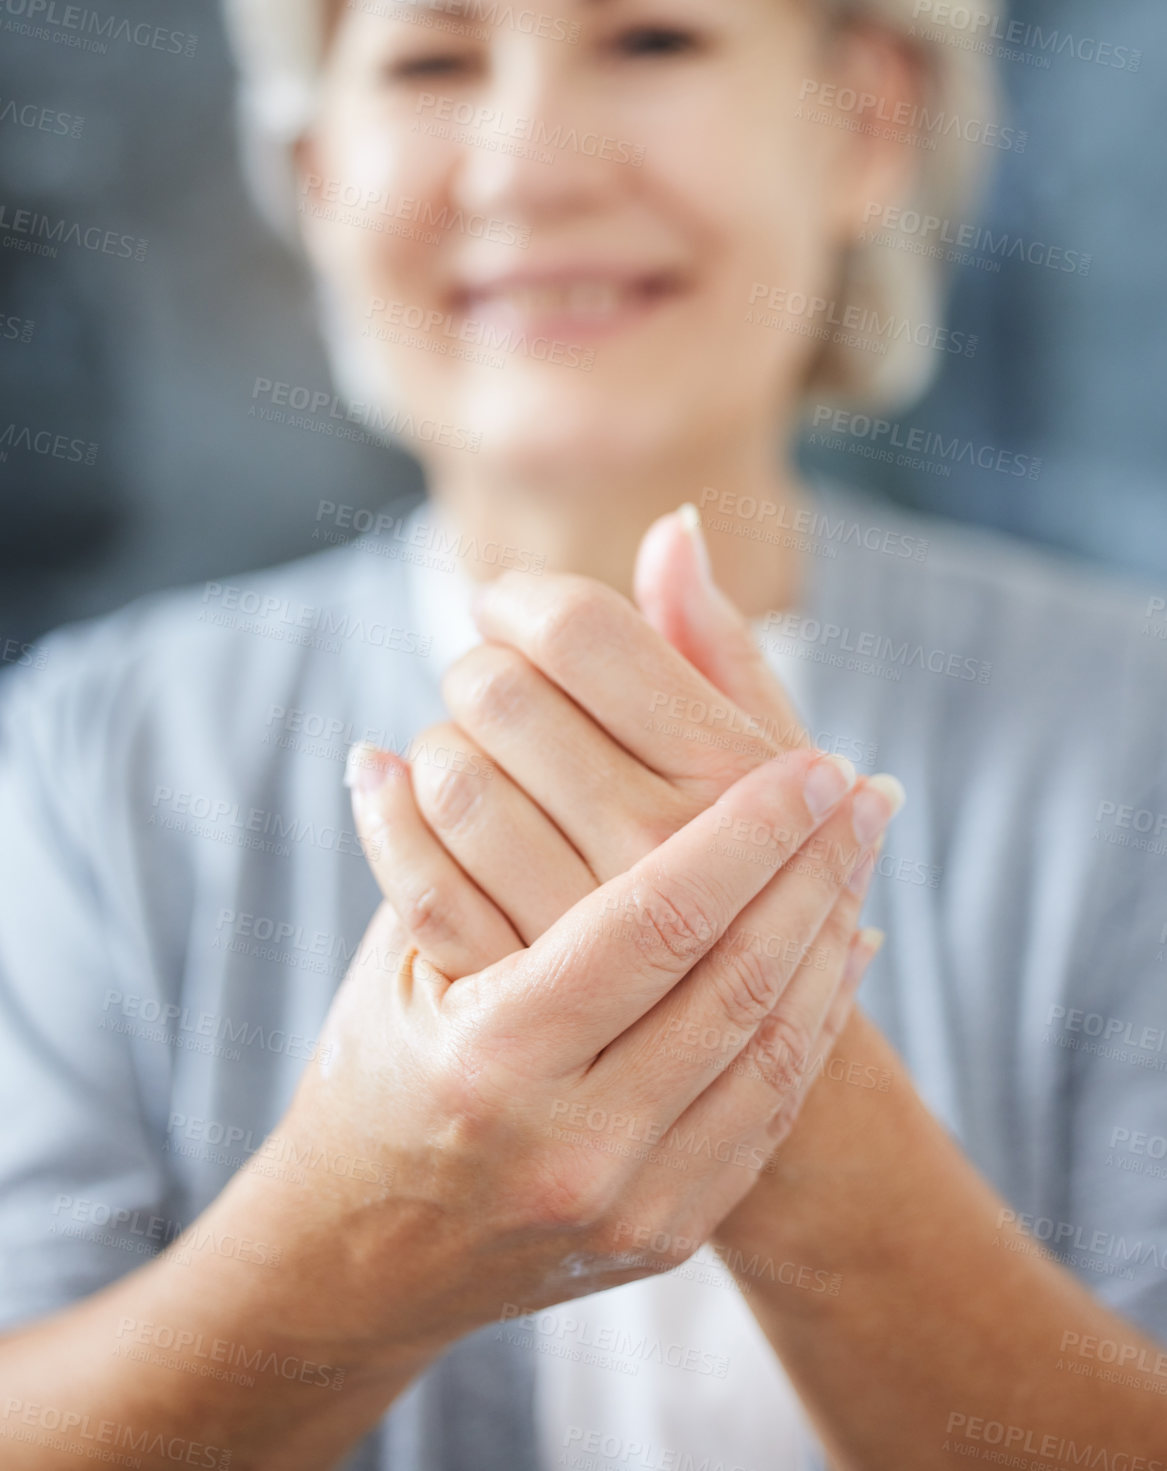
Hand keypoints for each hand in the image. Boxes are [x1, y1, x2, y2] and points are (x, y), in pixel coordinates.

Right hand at [344, 512, 898, 1271]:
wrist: (370, 1259)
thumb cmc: (374, 1072)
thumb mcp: (391, 958)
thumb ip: (430, 844)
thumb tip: (419, 729)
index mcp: (492, 1062)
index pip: (656, 923)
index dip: (747, 834)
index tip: (810, 764)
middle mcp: (571, 1145)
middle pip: (736, 981)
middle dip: (814, 868)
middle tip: (863, 788)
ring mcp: (631, 1203)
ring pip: (773, 1045)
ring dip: (830, 929)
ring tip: (864, 845)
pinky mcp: (671, 1230)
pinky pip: (770, 1106)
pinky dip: (817, 1012)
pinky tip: (844, 937)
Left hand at [360, 508, 894, 978]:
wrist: (728, 1080)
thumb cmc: (758, 890)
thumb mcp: (765, 771)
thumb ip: (718, 647)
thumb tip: (672, 528)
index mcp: (731, 774)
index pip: (581, 629)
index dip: (522, 597)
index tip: (507, 603)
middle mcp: (664, 848)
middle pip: (502, 692)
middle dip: (478, 668)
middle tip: (489, 680)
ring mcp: (585, 933)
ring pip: (451, 778)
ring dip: (440, 745)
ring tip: (462, 749)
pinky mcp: (511, 1004)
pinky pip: (414, 882)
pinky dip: (389, 815)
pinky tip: (392, 785)